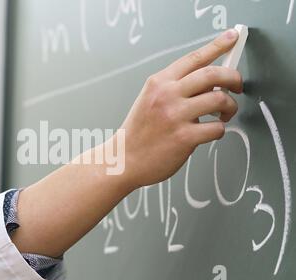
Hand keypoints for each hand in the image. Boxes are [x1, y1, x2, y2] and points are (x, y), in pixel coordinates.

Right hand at [119, 28, 242, 188]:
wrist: (125, 159)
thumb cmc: (139, 132)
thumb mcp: (150, 99)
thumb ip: (175, 88)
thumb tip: (209, 81)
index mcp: (159, 83)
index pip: (194, 58)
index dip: (218, 45)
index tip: (232, 37)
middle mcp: (167, 95)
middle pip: (213, 74)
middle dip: (234, 77)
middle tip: (237, 85)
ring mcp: (176, 116)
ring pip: (220, 100)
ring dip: (230, 107)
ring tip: (224, 114)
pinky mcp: (184, 137)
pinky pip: (217, 128)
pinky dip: (219, 130)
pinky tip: (209, 132)